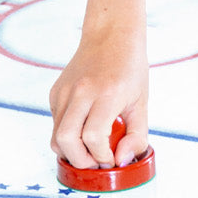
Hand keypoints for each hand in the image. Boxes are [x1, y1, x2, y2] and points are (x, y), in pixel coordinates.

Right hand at [49, 26, 150, 169]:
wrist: (110, 35)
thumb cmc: (129, 68)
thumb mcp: (142, 103)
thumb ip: (137, 136)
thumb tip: (122, 161)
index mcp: (106, 94)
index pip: (93, 137)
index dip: (101, 156)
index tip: (112, 159)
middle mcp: (81, 92)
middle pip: (66, 141)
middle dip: (81, 161)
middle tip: (96, 163)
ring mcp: (64, 92)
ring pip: (56, 137)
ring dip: (72, 152)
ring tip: (89, 150)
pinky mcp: (55, 93)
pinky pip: (56, 125)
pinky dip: (67, 136)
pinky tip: (83, 129)